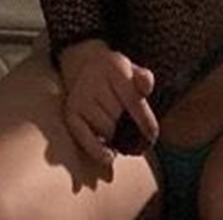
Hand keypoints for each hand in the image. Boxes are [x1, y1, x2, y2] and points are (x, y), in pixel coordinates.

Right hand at [56, 40, 159, 166]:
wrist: (85, 66)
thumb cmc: (116, 75)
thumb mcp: (132, 70)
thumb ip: (144, 79)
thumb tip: (146, 87)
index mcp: (114, 67)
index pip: (133, 100)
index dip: (145, 121)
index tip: (152, 136)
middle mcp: (93, 80)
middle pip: (119, 117)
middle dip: (129, 127)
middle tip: (135, 133)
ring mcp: (79, 97)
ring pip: (106, 130)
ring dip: (116, 136)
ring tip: (119, 133)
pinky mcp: (70, 113)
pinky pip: (85, 139)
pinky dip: (98, 151)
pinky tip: (110, 156)